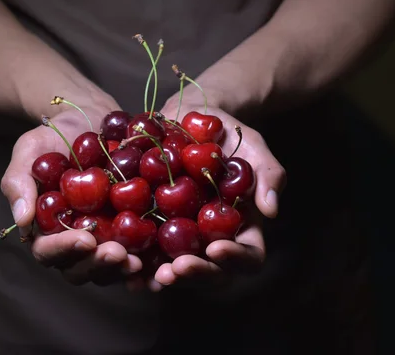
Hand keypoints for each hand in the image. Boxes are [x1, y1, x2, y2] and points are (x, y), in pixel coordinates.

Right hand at [0, 105, 142, 285]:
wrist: (89, 118)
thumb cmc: (53, 137)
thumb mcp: (30, 151)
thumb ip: (19, 183)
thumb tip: (22, 221)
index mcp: (46, 228)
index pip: (48, 251)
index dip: (64, 250)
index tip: (84, 239)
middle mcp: (74, 239)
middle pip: (81, 268)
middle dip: (98, 265)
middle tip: (117, 253)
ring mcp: (104, 237)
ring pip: (109, 268)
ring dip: (122, 268)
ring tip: (137, 260)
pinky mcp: (130, 229)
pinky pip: (137, 251)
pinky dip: (147, 258)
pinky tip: (159, 257)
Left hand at [150, 100, 285, 289]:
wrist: (187, 118)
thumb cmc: (226, 134)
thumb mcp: (253, 147)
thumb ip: (269, 175)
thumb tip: (270, 211)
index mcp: (242, 227)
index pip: (248, 256)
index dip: (235, 259)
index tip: (216, 248)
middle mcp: (212, 239)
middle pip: (212, 272)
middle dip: (195, 273)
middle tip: (176, 268)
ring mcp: (183, 236)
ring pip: (178, 268)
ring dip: (165, 276)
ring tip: (151, 274)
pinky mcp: (154, 226)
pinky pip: (147, 249)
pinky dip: (137, 260)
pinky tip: (124, 259)